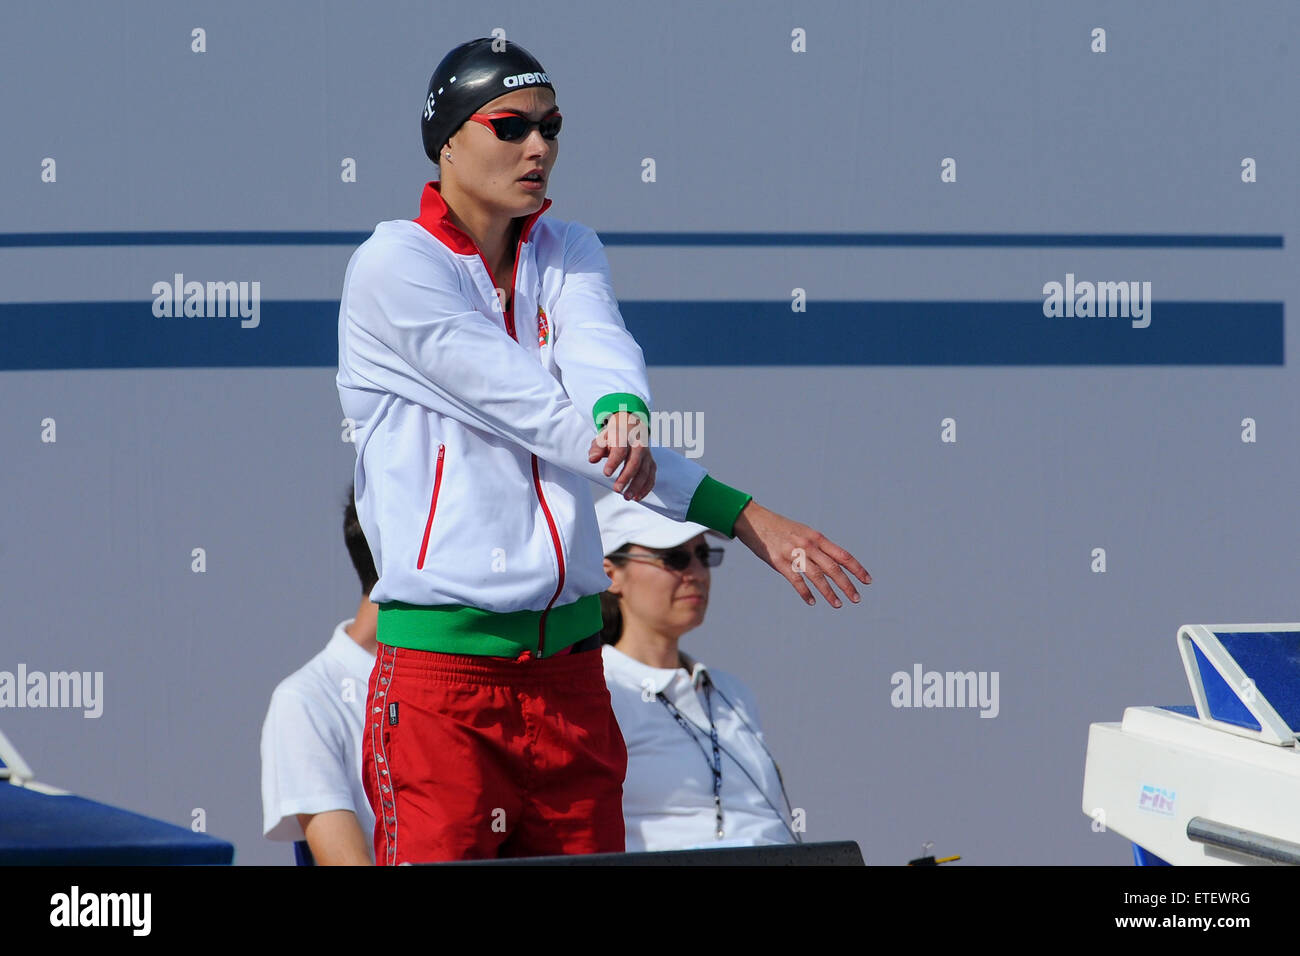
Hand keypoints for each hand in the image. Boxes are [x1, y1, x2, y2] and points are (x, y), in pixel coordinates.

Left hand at [588, 411, 655, 499]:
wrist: (632, 427)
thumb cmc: (614, 436)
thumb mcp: (602, 438)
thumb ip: (597, 449)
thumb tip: (592, 459)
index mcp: (625, 437)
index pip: (620, 449)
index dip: (614, 461)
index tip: (606, 473)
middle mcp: (638, 446)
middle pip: (635, 462)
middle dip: (626, 477)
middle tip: (617, 489)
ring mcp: (646, 455)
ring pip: (645, 471)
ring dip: (637, 486)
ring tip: (627, 497)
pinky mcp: (651, 464)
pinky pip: (651, 477)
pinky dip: (645, 488)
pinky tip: (637, 497)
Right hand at [732, 500, 870, 606]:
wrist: (755, 521)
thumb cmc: (781, 528)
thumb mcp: (804, 532)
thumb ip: (818, 547)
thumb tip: (833, 564)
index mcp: (817, 537)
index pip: (843, 555)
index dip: (857, 569)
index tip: (868, 581)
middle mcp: (808, 545)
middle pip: (833, 568)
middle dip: (847, 585)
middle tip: (857, 599)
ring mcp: (794, 553)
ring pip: (817, 576)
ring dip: (829, 592)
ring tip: (838, 604)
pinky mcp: (779, 562)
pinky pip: (796, 580)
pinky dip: (805, 593)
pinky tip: (812, 602)